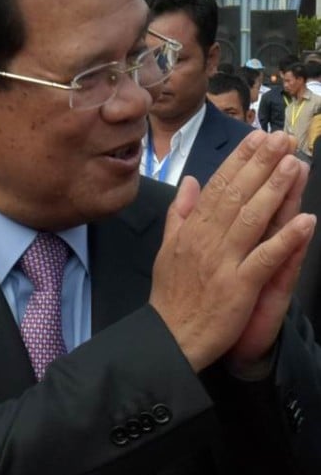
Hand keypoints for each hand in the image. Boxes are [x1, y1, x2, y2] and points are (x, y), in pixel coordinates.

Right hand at [149, 131, 314, 372]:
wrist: (170, 336)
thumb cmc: (172, 295)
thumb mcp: (168, 248)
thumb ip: (180, 214)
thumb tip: (189, 181)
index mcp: (191, 230)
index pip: (217, 187)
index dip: (239, 161)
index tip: (257, 138)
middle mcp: (206, 240)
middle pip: (236, 195)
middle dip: (260, 165)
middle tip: (281, 139)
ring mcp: (223, 261)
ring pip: (251, 219)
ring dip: (275, 190)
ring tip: (294, 164)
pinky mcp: (240, 286)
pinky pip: (266, 258)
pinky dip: (286, 239)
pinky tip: (306, 220)